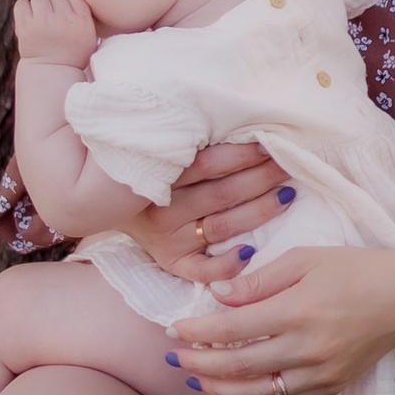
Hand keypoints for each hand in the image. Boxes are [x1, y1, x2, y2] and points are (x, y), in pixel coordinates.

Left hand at [12, 0, 98, 66]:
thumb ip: (80, 5)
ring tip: (43, 24)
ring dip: (40, 8)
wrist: (52, 71)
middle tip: (55, 24)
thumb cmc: (72, 48)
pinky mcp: (24, 28)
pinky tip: (31, 20)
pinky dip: (24, 9)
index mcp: (81, 21)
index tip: (66, 18)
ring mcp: (42, 23)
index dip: (67, 5)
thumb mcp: (88, 29)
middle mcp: (62, 20)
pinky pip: (21, 3)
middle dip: (54, 7)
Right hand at [136, 136, 294, 284]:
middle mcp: (163, 210)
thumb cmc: (144, 170)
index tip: (269, 142)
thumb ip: (188, 142)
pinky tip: (251, 251)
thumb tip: (240, 123)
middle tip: (288, 164)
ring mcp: (168, 240)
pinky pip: (203, 271)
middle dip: (262, 177)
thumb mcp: (157, 150)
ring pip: (223, 226)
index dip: (243, 153)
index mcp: (160, 176)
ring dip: (260, 210)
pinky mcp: (172, 263)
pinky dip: (228, 264)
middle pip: (223, 193)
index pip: (209, 163)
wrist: (106, 203)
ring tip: (286, 195)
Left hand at [168, 246, 394, 394]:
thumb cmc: (356, 269)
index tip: (175, 329)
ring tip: (195, 379)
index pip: (234, 328)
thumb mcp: (306, 259)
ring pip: (258, 393)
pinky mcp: (331, 387)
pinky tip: (233, 391)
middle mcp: (308, 348)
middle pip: (240, 366)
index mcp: (299, 310)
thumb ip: (259, 280)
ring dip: (220, 389)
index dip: (198, 332)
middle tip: (174, 358)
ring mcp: (321, 373)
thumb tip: (217, 296)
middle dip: (200, 364)